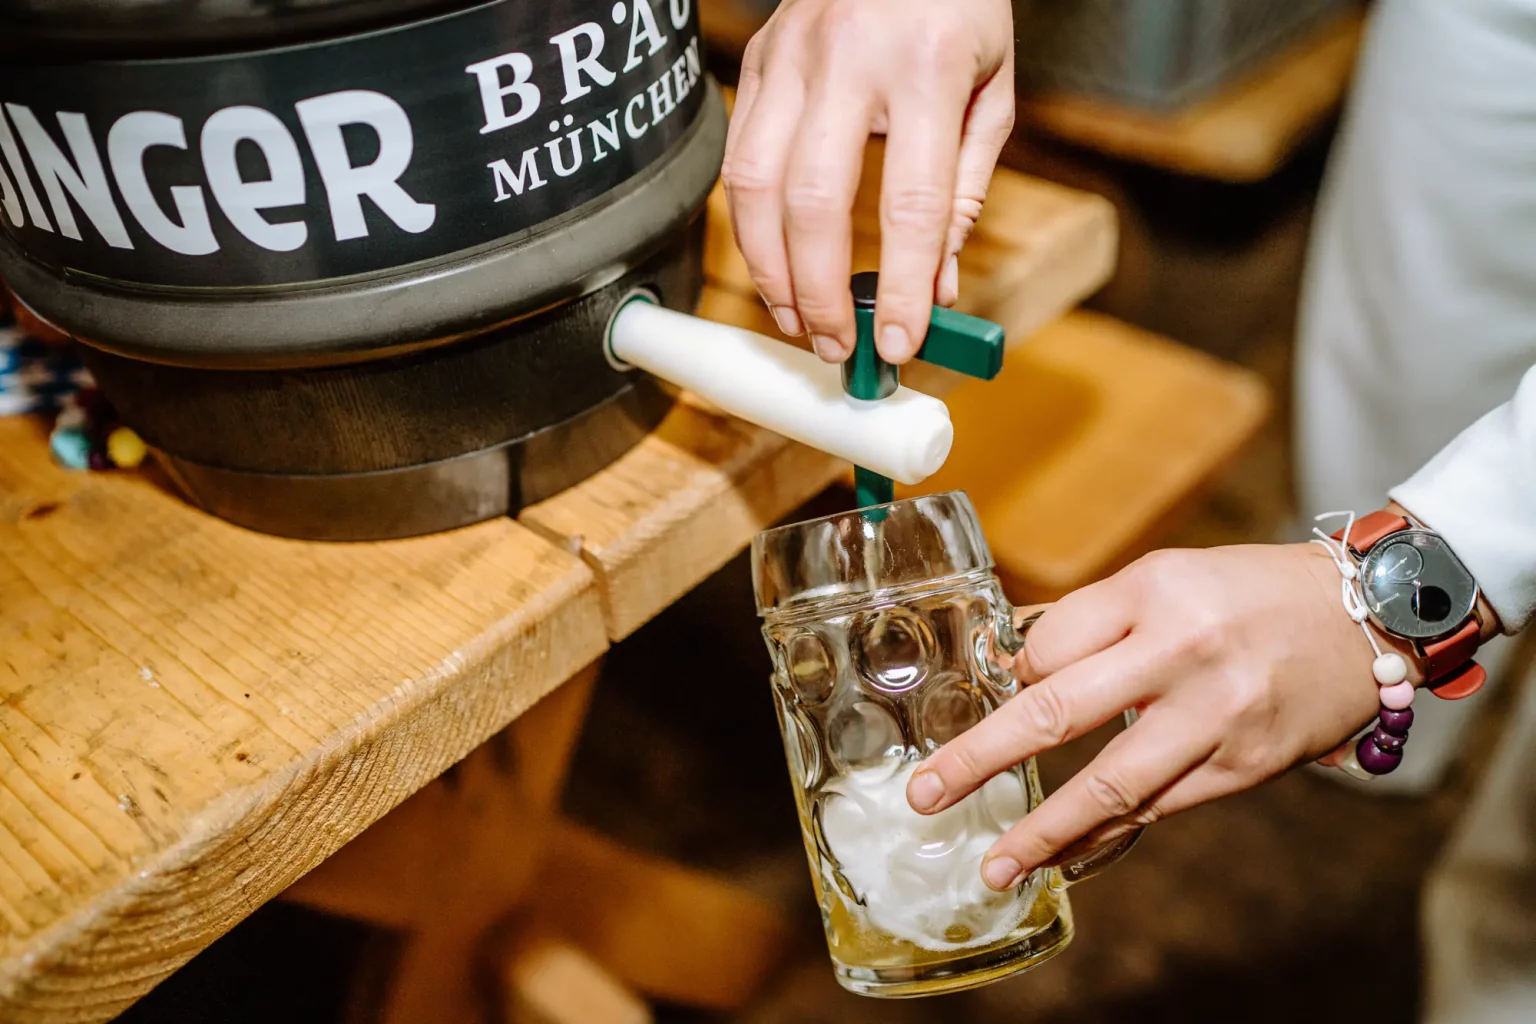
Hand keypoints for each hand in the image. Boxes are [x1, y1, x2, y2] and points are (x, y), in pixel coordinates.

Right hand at [721, 0, 1014, 363]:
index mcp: (926, 68)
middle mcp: (848, 59)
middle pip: (812, 203)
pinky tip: (773, 259)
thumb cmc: (957, 4)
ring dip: (769, 267)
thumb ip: (965, 191)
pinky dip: (751, 222)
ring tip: (795, 316)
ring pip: (755, 186)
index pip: (910, 203)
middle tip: (835, 344)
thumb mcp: (991, 90)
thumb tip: (939, 286)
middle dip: (819, 291)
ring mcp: (790, 56)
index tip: (900, 343)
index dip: (904, 286)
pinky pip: (738, 156)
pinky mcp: (758, 59)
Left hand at [906, 544, 1382, 890]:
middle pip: (1057, 710)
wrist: (1365, 616)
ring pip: (1112, 783)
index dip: (1010, 677)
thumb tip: (1014, 661)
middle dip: (982, 758)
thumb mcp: (1166, 577)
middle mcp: (1180, 650)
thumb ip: (1092, 619)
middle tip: (928, 793)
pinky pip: (1160, 809)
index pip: (1047, 645)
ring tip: (996, 864)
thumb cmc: (1248, 593)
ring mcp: (1215, 714)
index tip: (989, 697)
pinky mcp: (1244, 764)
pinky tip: (1067, 857)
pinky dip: (1108, 836)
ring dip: (1045, 831)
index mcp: (1151, 590)